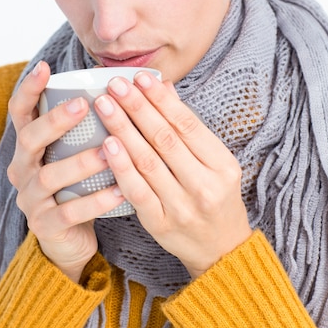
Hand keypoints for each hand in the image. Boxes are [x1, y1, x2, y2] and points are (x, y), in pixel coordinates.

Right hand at [7, 60, 124, 281]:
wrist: (71, 239)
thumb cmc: (80, 184)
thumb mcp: (80, 152)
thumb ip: (96, 123)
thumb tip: (140, 85)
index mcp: (29, 146)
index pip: (20, 112)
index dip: (29, 89)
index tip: (45, 67)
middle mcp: (23, 169)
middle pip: (29, 139)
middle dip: (54, 120)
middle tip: (83, 105)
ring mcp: (31, 198)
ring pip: (50, 176)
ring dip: (80, 161)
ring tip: (109, 149)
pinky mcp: (45, 226)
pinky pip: (69, 212)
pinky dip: (95, 201)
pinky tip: (120, 190)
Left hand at [95, 71, 252, 278]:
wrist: (221, 250)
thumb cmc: (216, 197)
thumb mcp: (215, 161)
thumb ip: (189, 127)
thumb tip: (165, 87)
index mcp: (222, 164)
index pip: (187, 124)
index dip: (161, 99)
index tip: (140, 78)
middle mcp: (204, 185)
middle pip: (165, 138)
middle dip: (137, 107)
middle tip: (116, 85)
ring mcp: (182, 206)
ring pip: (148, 161)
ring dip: (123, 130)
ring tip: (104, 106)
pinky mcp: (160, 224)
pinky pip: (137, 191)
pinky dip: (121, 166)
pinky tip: (107, 144)